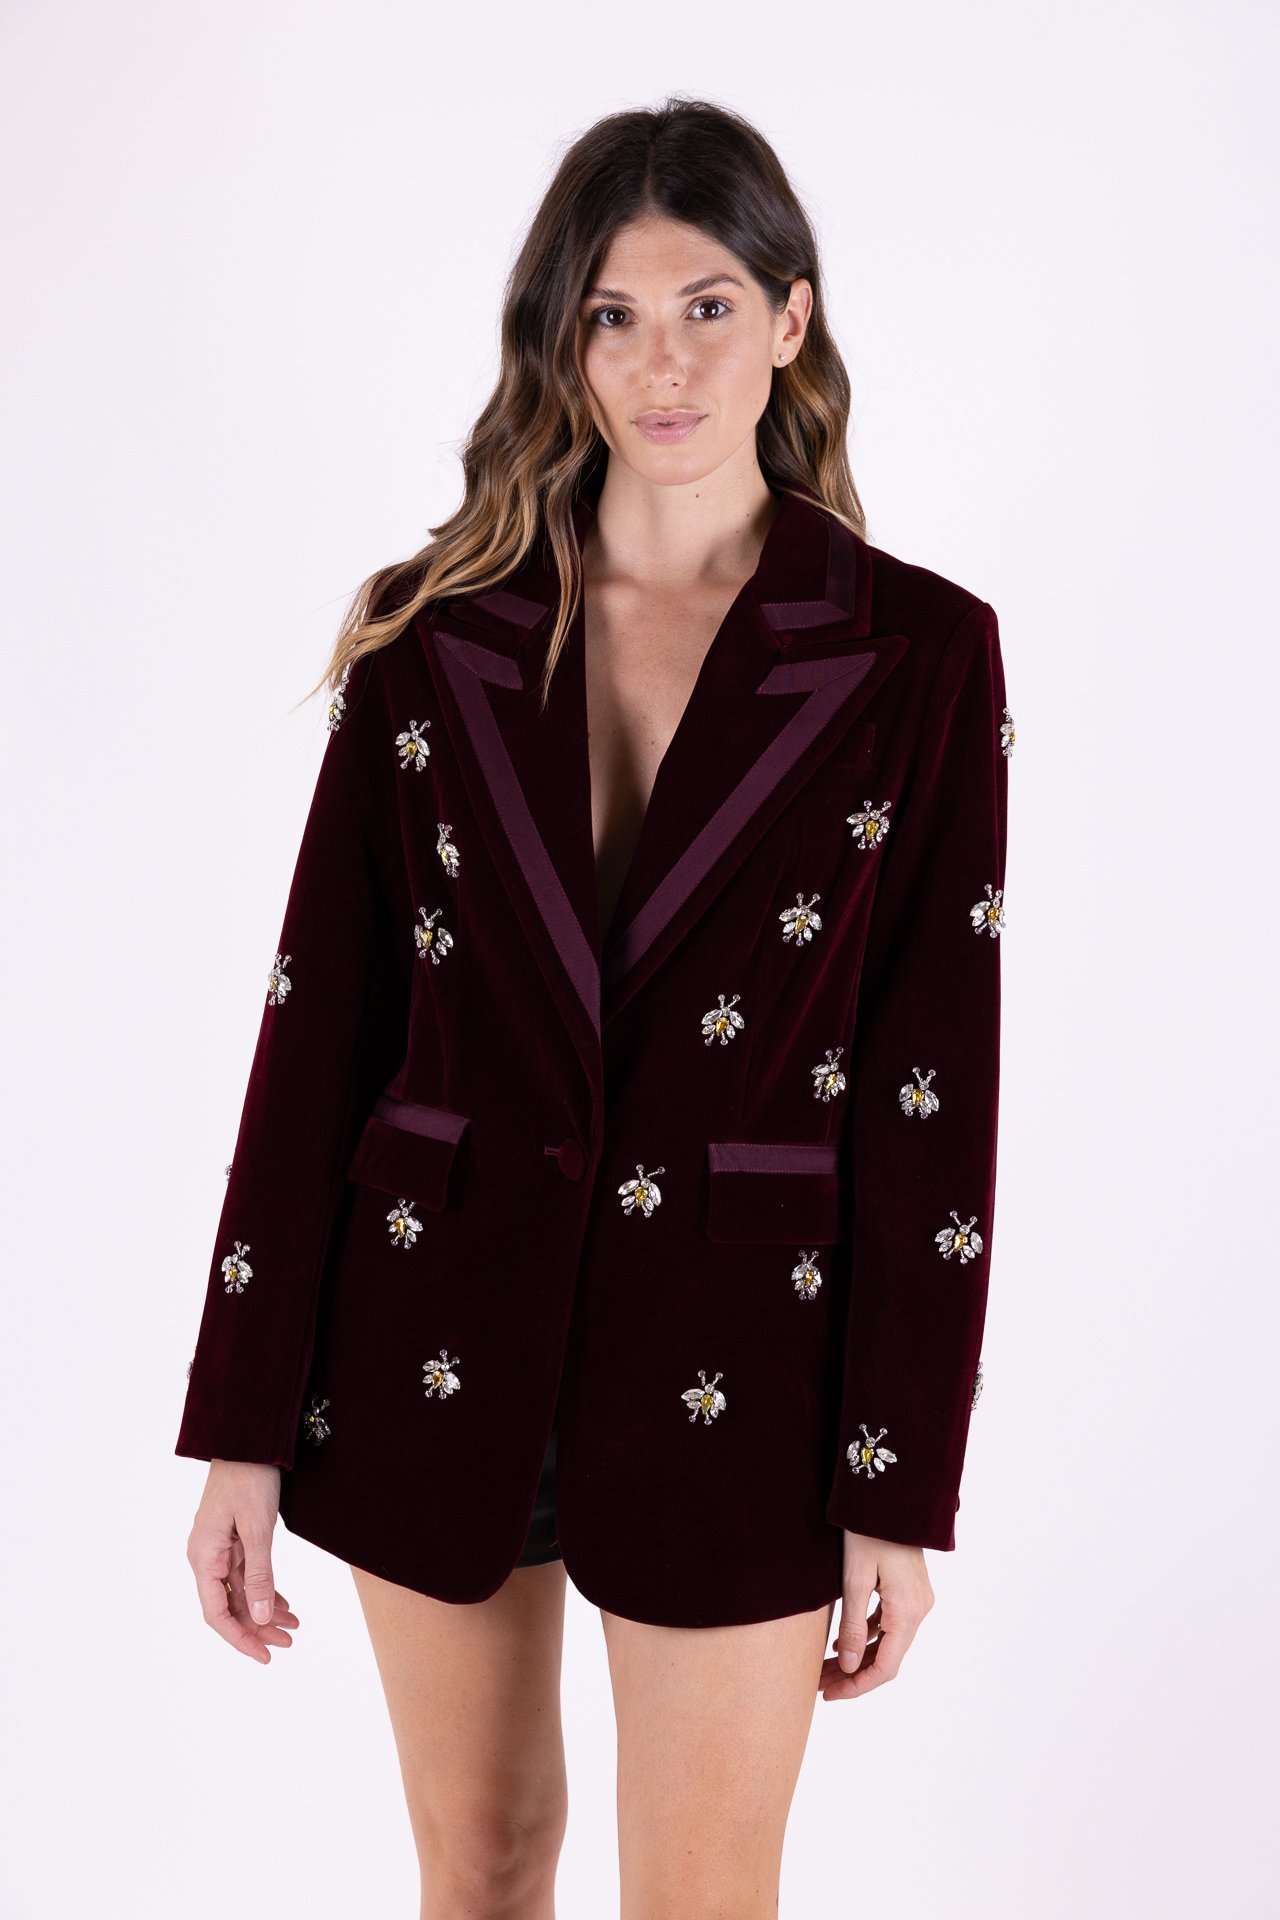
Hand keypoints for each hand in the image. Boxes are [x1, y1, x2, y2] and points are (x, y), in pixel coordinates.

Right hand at [186, 1460, 298, 1662]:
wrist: (248, 1438)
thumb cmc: (249, 1478)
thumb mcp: (257, 1529)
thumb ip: (259, 1574)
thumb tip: (259, 1618)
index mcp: (204, 1557)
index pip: (217, 1613)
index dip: (240, 1638)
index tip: (265, 1656)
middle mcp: (206, 1557)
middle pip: (229, 1606)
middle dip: (258, 1628)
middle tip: (289, 1642)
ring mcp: (219, 1548)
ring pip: (240, 1592)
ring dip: (264, 1610)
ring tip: (294, 1625)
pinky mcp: (232, 1539)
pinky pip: (245, 1574)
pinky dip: (264, 1589)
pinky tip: (282, 1602)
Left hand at [819, 1532, 933, 1700]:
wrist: (889, 1495)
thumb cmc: (868, 1531)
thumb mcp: (854, 1579)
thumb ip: (853, 1625)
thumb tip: (850, 1667)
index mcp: (908, 1610)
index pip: (886, 1667)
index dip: (857, 1686)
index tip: (829, 1695)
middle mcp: (919, 1609)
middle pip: (887, 1657)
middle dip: (852, 1674)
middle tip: (819, 1685)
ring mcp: (917, 1600)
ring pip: (888, 1642)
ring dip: (858, 1657)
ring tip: (824, 1668)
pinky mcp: (909, 1591)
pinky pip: (889, 1624)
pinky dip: (867, 1637)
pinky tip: (842, 1642)